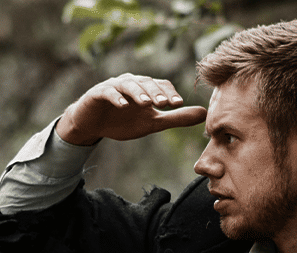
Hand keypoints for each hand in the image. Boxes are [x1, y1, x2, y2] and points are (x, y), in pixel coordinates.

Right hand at [57, 74, 207, 144]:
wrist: (92, 125)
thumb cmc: (123, 121)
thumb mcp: (152, 123)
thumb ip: (176, 117)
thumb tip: (204, 114)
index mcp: (146, 88)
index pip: (161, 85)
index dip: (170, 92)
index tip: (178, 104)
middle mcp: (131, 82)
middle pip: (146, 83)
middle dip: (156, 92)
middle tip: (165, 103)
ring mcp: (114, 86)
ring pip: (128, 85)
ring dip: (138, 93)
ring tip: (146, 103)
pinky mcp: (98, 93)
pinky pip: (107, 92)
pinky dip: (115, 97)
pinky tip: (122, 105)